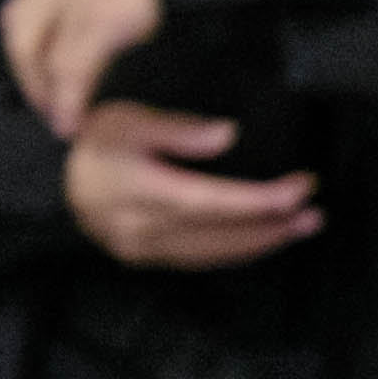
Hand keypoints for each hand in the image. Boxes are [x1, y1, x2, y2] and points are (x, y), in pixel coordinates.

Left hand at [1, 0, 168, 138]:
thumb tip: (79, 38)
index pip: (18, 17)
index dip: (24, 62)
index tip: (43, 92)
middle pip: (21, 37)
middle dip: (32, 82)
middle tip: (53, 115)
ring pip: (47, 55)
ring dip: (51, 97)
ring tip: (68, 125)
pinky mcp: (112, 11)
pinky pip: (75, 65)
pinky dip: (70, 97)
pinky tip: (78, 119)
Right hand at [66, 101, 321, 267]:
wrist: (65, 181)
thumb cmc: (100, 144)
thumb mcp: (127, 118)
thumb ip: (176, 128)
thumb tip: (226, 135)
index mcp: (135, 190)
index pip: (207, 201)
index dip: (256, 199)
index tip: (297, 189)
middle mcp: (139, 229)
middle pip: (217, 233)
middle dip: (271, 224)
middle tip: (312, 211)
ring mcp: (143, 250)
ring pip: (213, 253)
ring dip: (262, 242)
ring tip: (301, 226)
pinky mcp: (149, 260)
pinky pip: (201, 260)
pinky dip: (238, 250)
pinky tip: (265, 240)